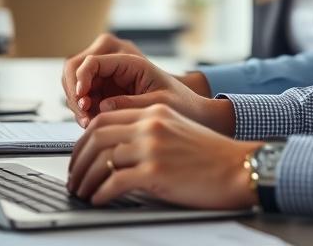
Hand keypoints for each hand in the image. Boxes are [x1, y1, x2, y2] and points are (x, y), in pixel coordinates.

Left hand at [66, 104, 261, 209]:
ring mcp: (152, 148)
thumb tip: (116, 146)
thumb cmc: (212, 155)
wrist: (238, 168)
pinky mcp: (155, 172)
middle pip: (96, 137)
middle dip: (78, 160)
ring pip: (101, 160)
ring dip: (85, 179)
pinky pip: (114, 182)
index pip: (104, 119)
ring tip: (81, 192)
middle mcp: (151, 125)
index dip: (85, 140)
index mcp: (155, 112)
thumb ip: (149, 130)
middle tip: (74, 177)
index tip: (80, 157)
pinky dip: (100, 193)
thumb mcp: (177, 130)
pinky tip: (98, 200)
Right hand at [72, 53, 235, 134]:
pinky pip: (83, 97)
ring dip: (76, 103)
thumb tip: (101, 106)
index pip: (93, 61)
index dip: (82, 79)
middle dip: (75, 92)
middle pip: (76, 69)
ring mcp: (107, 78)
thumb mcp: (158, 104)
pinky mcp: (104, 92)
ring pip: (76, 83)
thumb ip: (130, 103)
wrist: (189, 112)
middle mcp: (115, 64)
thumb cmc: (180, 104)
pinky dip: (82, 110)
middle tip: (82, 116)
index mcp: (130, 60)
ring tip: (88, 123)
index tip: (82, 99)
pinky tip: (91, 124)